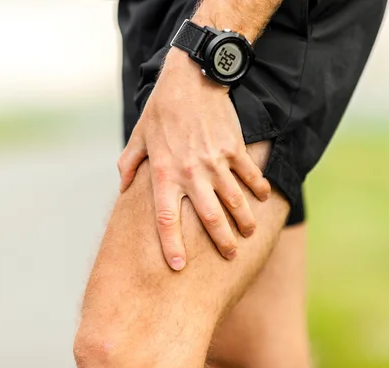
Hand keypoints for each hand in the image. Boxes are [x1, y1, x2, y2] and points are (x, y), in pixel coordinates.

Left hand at [117, 49, 270, 270]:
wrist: (191, 79)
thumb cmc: (161, 110)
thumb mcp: (139, 136)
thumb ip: (129, 165)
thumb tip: (124, 187)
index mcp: (164, 174)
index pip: (167, 218)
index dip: (171, 244)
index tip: (178, 265)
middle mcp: (191, 173)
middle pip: (209, 218)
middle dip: (222, 242)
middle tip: (230, 255)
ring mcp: (216, 162)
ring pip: (235, 201)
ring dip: (245, 221)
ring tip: (249, 233)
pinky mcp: (234, 149)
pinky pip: (250, 175)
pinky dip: (259, 188)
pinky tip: (264, 198)